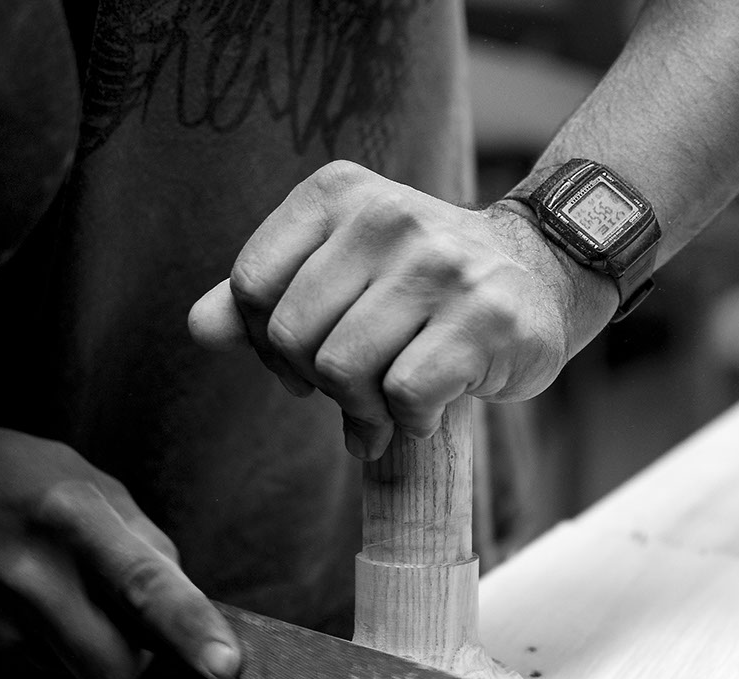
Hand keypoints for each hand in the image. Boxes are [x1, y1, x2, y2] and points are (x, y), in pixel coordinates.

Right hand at [0, 417, 239, 678]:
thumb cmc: (14, 476)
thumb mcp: (93, 482)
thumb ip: (147, 545)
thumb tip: (189, 608)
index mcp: (73, 517)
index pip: (142, 583)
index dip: (189, 627)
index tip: (226, 664)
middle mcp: (31, 578)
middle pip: (117, 670)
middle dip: (137, 659)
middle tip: (120, 614)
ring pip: (80, 677)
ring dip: (89, 649)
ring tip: (57, 592)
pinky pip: (43, 674)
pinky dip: (50, 649)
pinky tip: (22, 603)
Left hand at [187, 160, 616, 458]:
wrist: (537, 276)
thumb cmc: (422, 284)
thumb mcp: (342, 270)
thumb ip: (269, 295)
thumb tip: (201, 328)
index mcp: (339, 194)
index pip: (253, 286)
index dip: (265, 344)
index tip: (301, 364)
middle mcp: (390, 217)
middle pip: (295, 335)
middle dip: (316, 384)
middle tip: (350, 396)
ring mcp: (443, 266)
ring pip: (344, 369)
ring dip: (362, 413)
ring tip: (385, 414)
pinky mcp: (485, 319)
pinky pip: (404, 396)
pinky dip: (408, 424)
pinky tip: (425, 413)